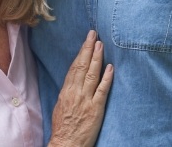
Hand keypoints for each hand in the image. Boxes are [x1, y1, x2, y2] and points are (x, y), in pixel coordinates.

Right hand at [48, 30, 112, 146]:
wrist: (66, 145)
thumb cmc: (62, 127)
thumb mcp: (61, 105)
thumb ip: (68, 90)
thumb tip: (74, 78)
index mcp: (66, 91)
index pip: (74, 67)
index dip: (81, 52)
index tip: (86, 41)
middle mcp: (75, 92)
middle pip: (82, 66)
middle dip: (88, 48)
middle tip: (93, 34)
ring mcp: (86, 100)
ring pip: (92, 74)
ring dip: (97, 58)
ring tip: (100, 44)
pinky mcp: (96, 109)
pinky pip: (102, 91)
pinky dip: (106, 78)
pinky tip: (110, 67)